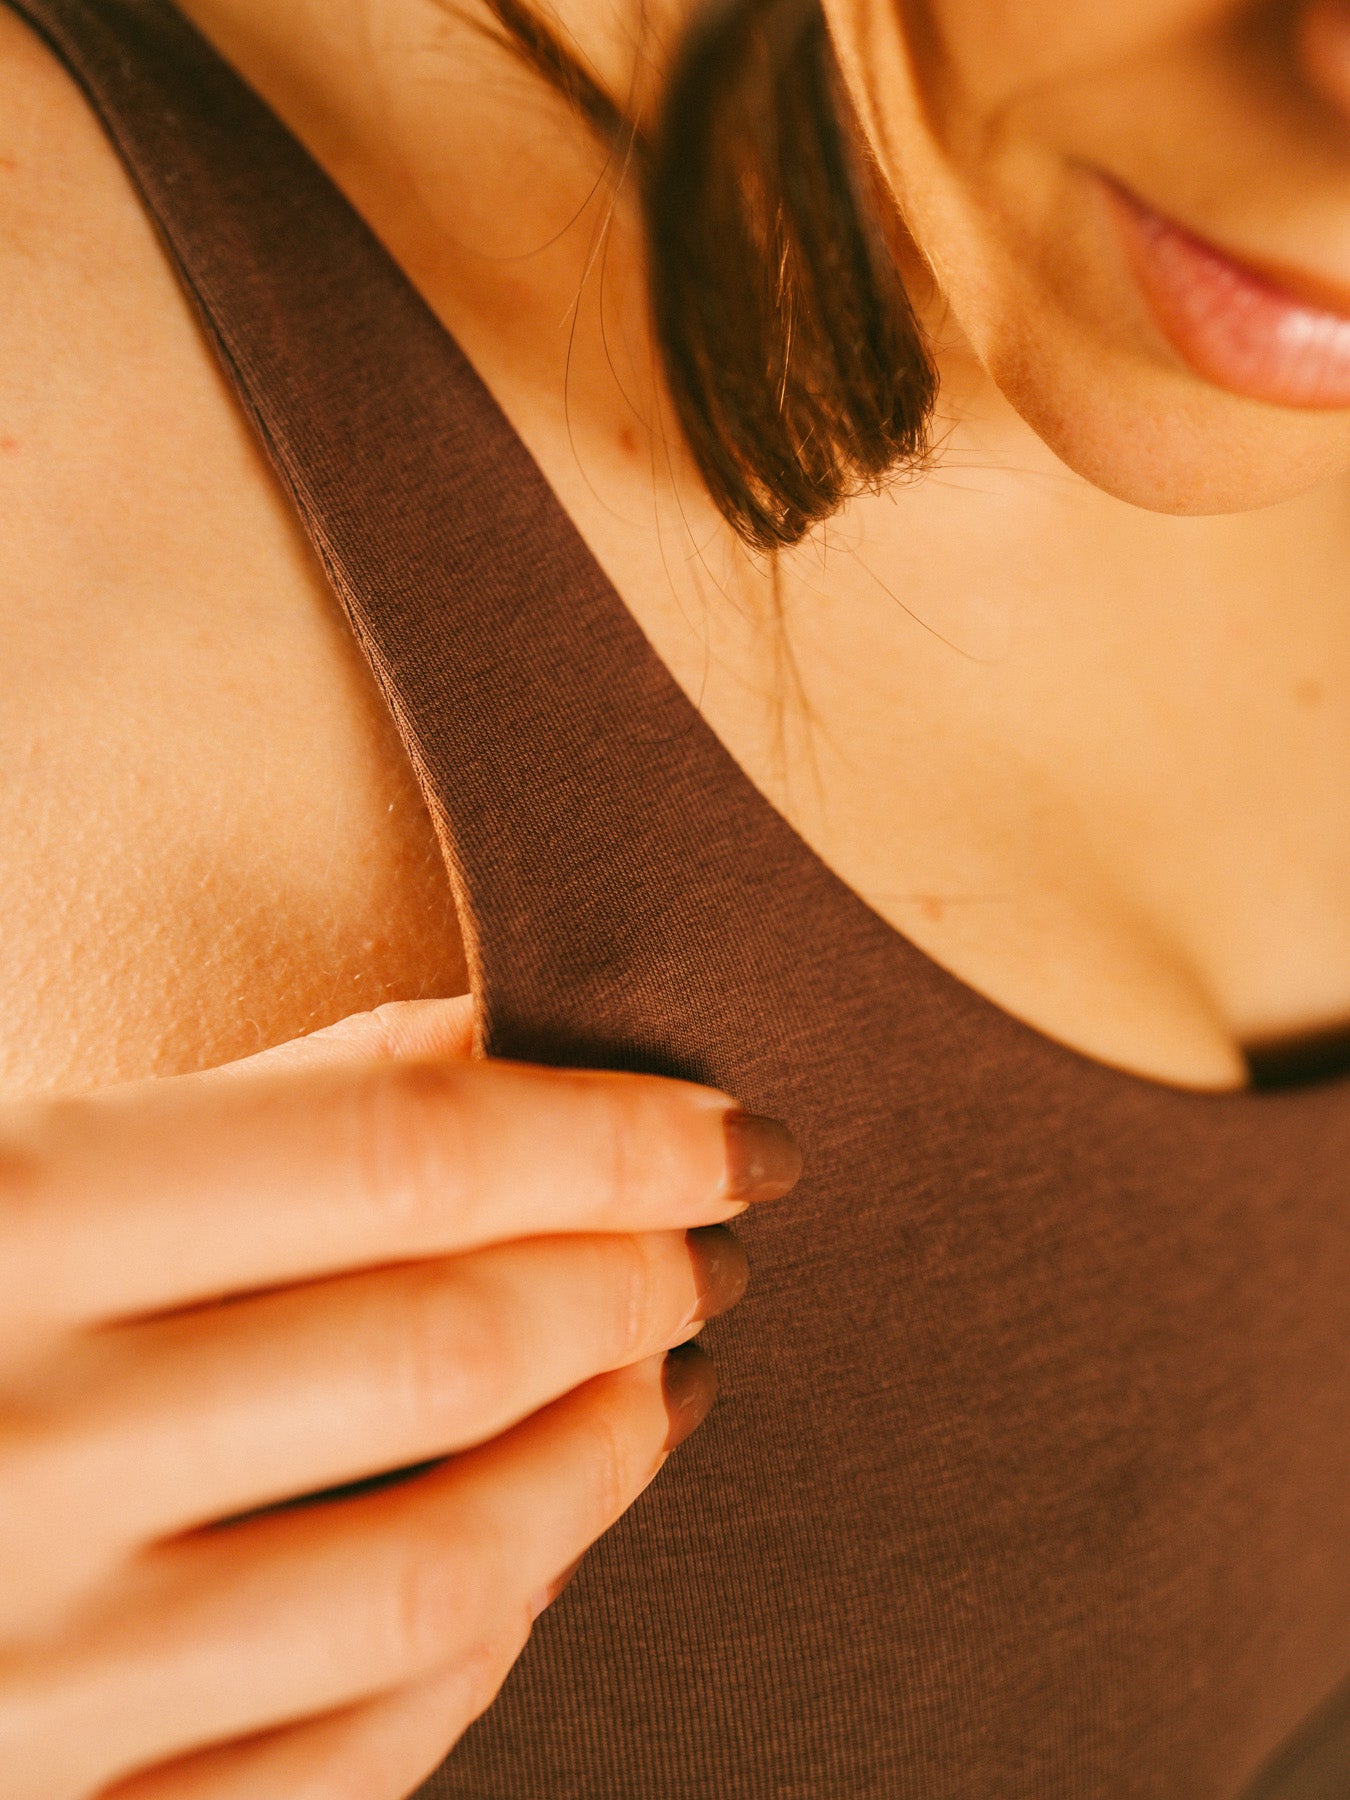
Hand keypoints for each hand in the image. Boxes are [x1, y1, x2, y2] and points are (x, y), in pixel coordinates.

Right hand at [0, 997, 799, 1798]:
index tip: (735, 1132)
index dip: (610, 1134)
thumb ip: (249, 1107)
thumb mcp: (12, 1158)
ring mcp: (34, 1681)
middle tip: (711, 1248)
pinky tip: (533, 1560)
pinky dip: (486, 1645)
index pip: (404, 1157)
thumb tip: (495, 1047)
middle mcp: (12, 1452)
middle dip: (633, 1283)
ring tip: (657, 1385)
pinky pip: (356, 1761)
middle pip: (447, 1351)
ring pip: (441, 1573)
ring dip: (597, 1464)